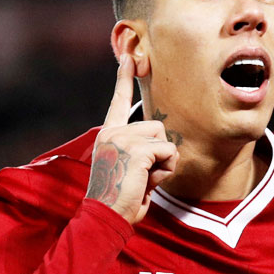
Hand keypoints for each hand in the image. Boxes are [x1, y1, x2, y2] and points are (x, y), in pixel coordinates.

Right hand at [85, 54, 178, 224]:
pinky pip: (169, 152)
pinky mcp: (136, 149)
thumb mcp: (129, 169)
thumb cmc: (120, 199)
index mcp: (108, 134)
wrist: (104, 216)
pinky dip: (165, 170)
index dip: (124, 79)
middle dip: (159, 153)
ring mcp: (122, 138)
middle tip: (141, 176)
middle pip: (156, 126)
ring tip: (143, 179)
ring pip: (164, 139)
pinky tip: (146, 181)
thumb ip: (142, 152)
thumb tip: (167, 147)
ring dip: (163, 162)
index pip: (119, 102)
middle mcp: (112, 132)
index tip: (128, 57)